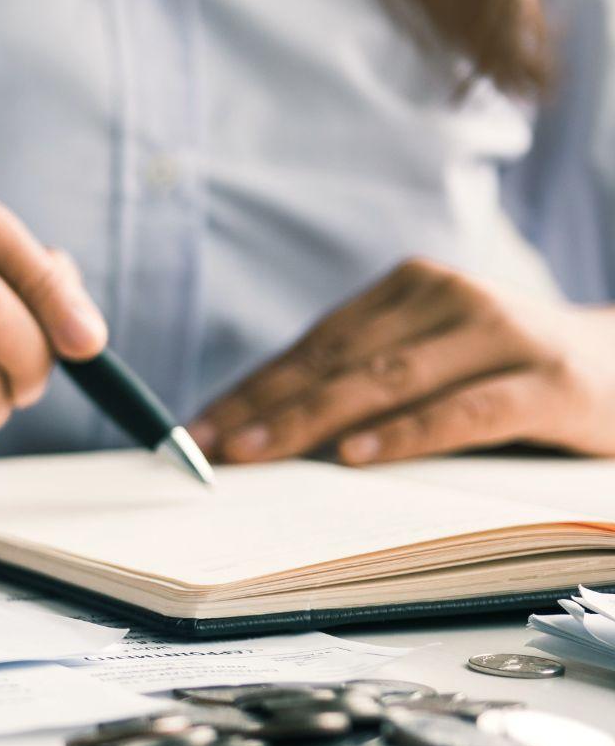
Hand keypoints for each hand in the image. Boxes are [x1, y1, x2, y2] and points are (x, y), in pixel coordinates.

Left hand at [191, 257, 614, 464]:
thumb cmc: (510, 374)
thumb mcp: (433, 363)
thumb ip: (364, 382)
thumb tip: (260, 429)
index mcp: (411, 288)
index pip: (314, 345)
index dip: (252, 390)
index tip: (196, 431)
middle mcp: (451, 299)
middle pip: (339, 361)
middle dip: (266, 408)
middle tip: (212, 449)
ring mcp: (503, 335)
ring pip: (389, 381)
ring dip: (314, 421)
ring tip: (259, 454)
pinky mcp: (549, 382)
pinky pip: (464, 411)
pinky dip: (406, 433)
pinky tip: (358, 456)